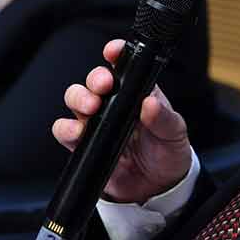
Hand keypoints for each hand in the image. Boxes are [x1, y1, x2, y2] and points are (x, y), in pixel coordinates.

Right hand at [52, 39, 192, 203]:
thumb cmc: (167, 151)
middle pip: (94, 79)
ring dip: (79, 99)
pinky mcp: (84, 144)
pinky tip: (78, 133)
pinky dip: (66, 129)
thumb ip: (163, 117)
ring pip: (75, 99)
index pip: (123, 65)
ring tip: (91, 109)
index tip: (113, 51)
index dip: (115, 52)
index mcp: (138, 91)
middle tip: (103, 87)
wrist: (158, 187)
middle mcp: (114, 102)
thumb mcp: (175, 132)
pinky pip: (65, 130)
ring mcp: (97, 122)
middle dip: (95, 78)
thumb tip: (149, 103)